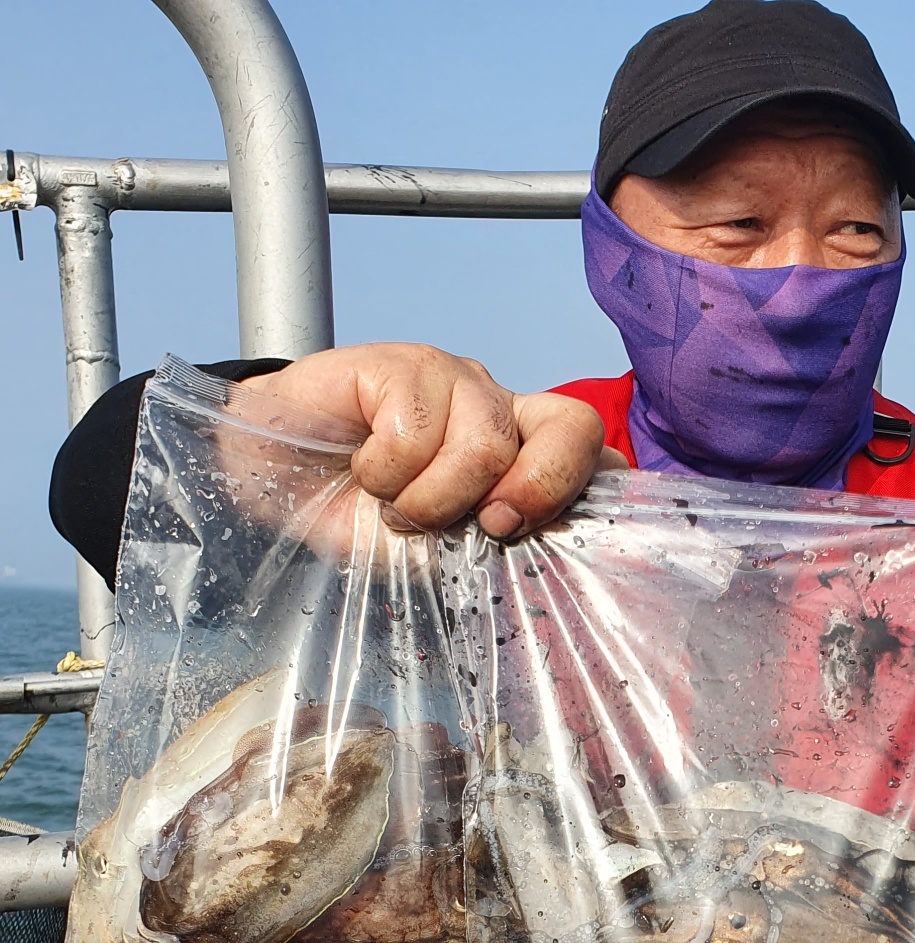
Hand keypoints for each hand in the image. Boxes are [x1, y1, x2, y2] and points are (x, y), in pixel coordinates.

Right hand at [242, 343, 605, 536]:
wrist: (269, 479)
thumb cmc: (355, 517)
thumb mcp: (428, 555)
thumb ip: (483, 551)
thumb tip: (525, 551)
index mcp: (520, 454)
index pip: (594, 453)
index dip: (592, 488)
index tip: (550, 533)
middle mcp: (498, 411)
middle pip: (573, 428)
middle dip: (537, 491)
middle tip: (489, 526)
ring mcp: (454, 381)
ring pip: (487, 445)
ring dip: (431, 498)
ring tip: (394, 506)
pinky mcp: (401, 364)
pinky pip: (417, 426)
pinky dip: (385, 469)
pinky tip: (364, 468)